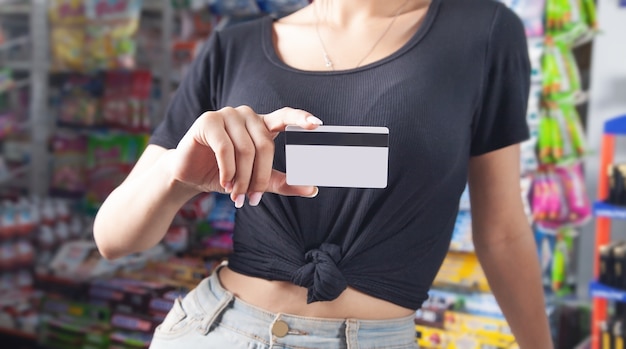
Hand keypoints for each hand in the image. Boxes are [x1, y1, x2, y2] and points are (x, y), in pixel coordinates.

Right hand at [170, 106, 322, 207]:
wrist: (189, 175)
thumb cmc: (225, 174)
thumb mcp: (257, 181)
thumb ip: (283, 182)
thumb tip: (312, 189)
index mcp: (262, 125)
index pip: (285, 116)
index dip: (301, 118)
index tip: (317, 124)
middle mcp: (247, 115)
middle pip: (265, 145)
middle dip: (259, 177)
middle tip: (253, 198)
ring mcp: (227, 115)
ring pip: (245, 149)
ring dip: (242, 178)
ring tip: (236, 193)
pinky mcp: (208, 121)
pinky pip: (225, 148)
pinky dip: (227, 170)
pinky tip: (225, 182)